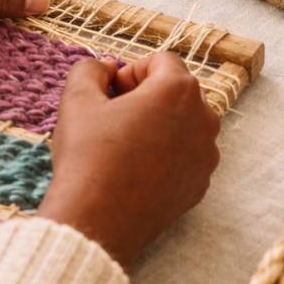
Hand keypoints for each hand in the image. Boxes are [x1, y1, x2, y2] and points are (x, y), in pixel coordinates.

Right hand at [38, 53, 220, 268]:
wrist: (97, 221)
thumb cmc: (89, 158)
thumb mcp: (77, 99)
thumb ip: (91, 69)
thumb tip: (106, 69)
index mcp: (178, 91)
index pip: (162, 61)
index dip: (132, 70)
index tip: (112, 92)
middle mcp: (203, 119)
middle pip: (177, 91)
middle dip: (148, 95)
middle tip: (115, 116)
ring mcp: (206, 155)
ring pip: (184, 124)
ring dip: (159, 124)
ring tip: (125, 144)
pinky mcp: (200, 184)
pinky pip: (187, 155)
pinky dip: (167, 154)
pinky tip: (136, 169)